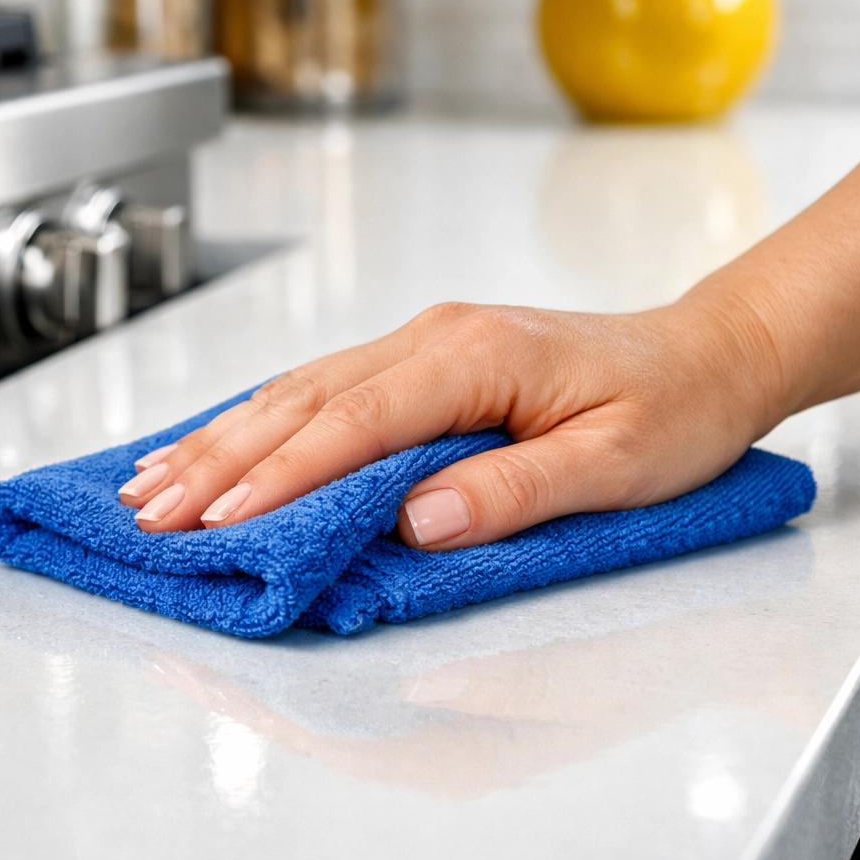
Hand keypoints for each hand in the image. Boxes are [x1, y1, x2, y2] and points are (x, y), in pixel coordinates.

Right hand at [116, 301, 782, 548]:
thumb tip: (417, 521)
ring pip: (297, 390)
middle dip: (219, 460)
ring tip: (153, 481)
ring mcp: (422, 342)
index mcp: (476, 356)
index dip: (280, 475)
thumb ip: (515, 490)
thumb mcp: (617, 464)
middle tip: (151, 512)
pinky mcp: (421, 359)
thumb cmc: (674, 408)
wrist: (708, 352)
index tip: (218, 520)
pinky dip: (259, 422)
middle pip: (302, 401)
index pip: (355, 422)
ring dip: (222, 439)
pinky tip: (217, 444)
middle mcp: (434, 338)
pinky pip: (320, 388)